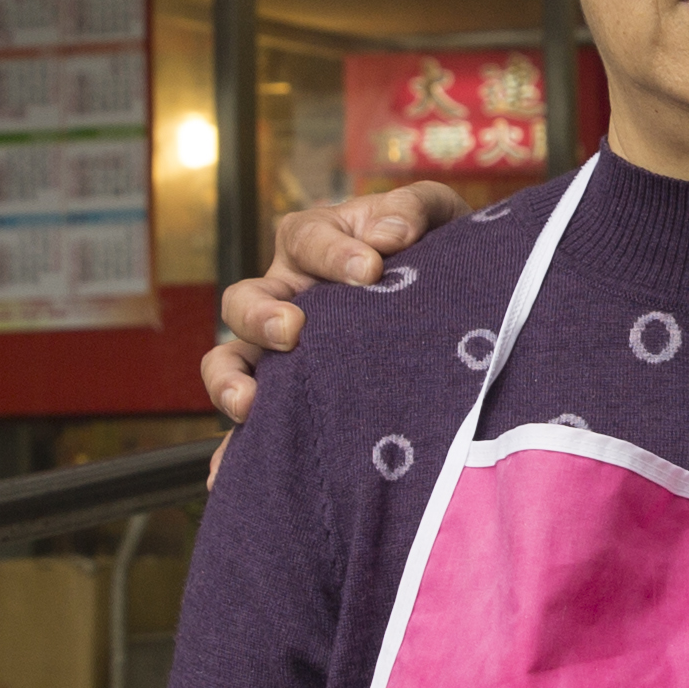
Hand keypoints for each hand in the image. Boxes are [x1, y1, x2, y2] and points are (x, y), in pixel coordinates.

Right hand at [195, 184, 468, 429]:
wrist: (459, 297)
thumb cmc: (435, 246)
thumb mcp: (435, 214)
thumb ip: (413, 209)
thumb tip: (390, 234)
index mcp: (314, 242)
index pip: (306, 239)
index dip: (332, 254)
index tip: (371, 269)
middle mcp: (286, 296)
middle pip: (244, 301)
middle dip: (261, 316)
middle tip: (294, 330)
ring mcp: (282, 351)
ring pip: (230, 360)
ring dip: (230, 381)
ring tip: (248, 404)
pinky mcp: (293, 397)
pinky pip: (251, 425)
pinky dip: (234, 449)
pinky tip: (229, 478)